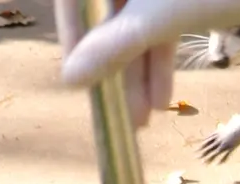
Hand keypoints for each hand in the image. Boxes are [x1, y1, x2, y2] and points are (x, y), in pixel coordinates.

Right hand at [54, 0, 239, 124]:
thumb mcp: (168, 16)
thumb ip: (116, 44)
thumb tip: (71, 78)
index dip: (74, 36)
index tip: (78, 81)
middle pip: (108, 10)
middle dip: (115, 63)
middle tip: (117, 112)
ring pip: (138, 19)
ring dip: (140, 67)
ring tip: (147, 117)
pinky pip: (163, 17)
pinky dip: (162, 53)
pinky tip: (164, 95)